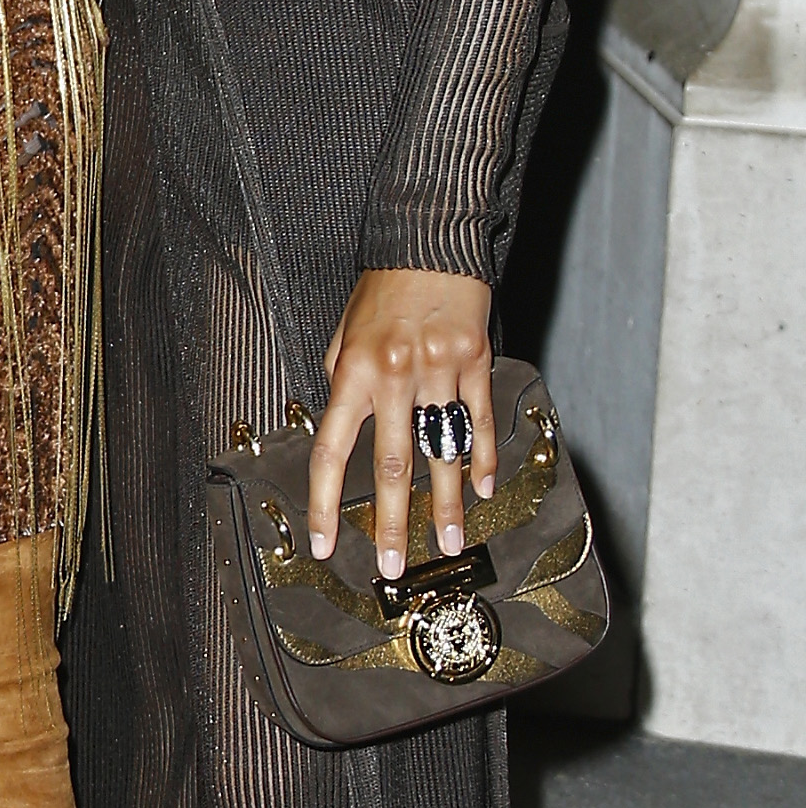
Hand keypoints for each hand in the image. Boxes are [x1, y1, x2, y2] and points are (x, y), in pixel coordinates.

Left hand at [311, 269, 494, 579]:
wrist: (429, 242)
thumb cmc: (382, 289)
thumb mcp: (344, 333)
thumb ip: (341, 381)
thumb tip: (343, 424)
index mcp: (352, 372)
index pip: (331, 450)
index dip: (324, 501)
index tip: (323, 541)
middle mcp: (394, 375)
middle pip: (391, 466)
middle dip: (390, 523)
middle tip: (391, 565)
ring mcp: (438, 371)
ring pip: (441, 452)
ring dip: (446, 505)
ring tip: (448, 541)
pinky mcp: (476, 363)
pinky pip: (478, 422)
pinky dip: (481, 460)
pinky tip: (482, 490)